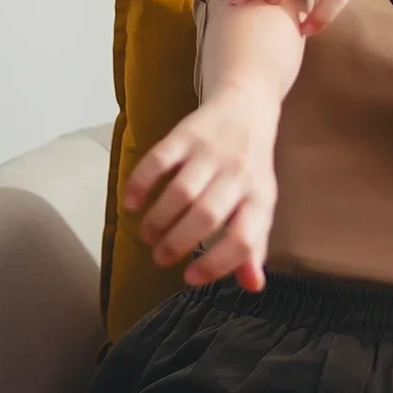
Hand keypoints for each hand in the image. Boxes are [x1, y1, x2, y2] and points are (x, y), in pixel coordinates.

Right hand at [124, 89, 278, 290]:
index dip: (216, 264)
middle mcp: (238, 175)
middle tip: (160, 258)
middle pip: (207, 216)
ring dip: (159, 219)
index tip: (190, 278)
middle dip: (178, 243)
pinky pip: (159, 160)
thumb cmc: (251, 168)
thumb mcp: (260, 205)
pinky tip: (132, 204)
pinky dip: (141, 184)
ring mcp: (211, 152)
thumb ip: (254, 247)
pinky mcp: (186, 134)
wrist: (247, 106)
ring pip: (181, 192)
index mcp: (260, 198)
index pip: (243, 239)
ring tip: (148, 235)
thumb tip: (252, 285)